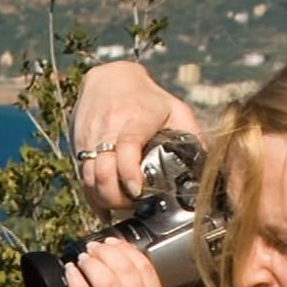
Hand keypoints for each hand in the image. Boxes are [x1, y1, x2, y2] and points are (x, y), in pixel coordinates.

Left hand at [62, 237, 180, 286]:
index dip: (127, 250)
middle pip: (125, 269)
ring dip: (93, 264)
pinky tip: (71, 273)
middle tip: (93, 246)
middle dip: (107, 252)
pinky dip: (79, 284)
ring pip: (108, 282)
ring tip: (82, 257)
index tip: (115, 242)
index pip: (144, 268)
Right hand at [71, 61, 202, 219]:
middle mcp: (108, 128)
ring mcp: (89, 137)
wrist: (110, 79)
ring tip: (120, 206)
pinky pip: (81, 176)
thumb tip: (208, 166)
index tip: (137, 190)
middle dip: (115, 196)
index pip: (126, 146)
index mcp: (135, 118)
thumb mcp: (175, 109)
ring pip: (88, 176)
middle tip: (132, 205)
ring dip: (102, 198)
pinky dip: (91, 195)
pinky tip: (103, 207)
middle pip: (102, 169)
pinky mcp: (78, 144)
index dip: (129, 172)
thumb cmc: (148, 97)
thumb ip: (192, 135)